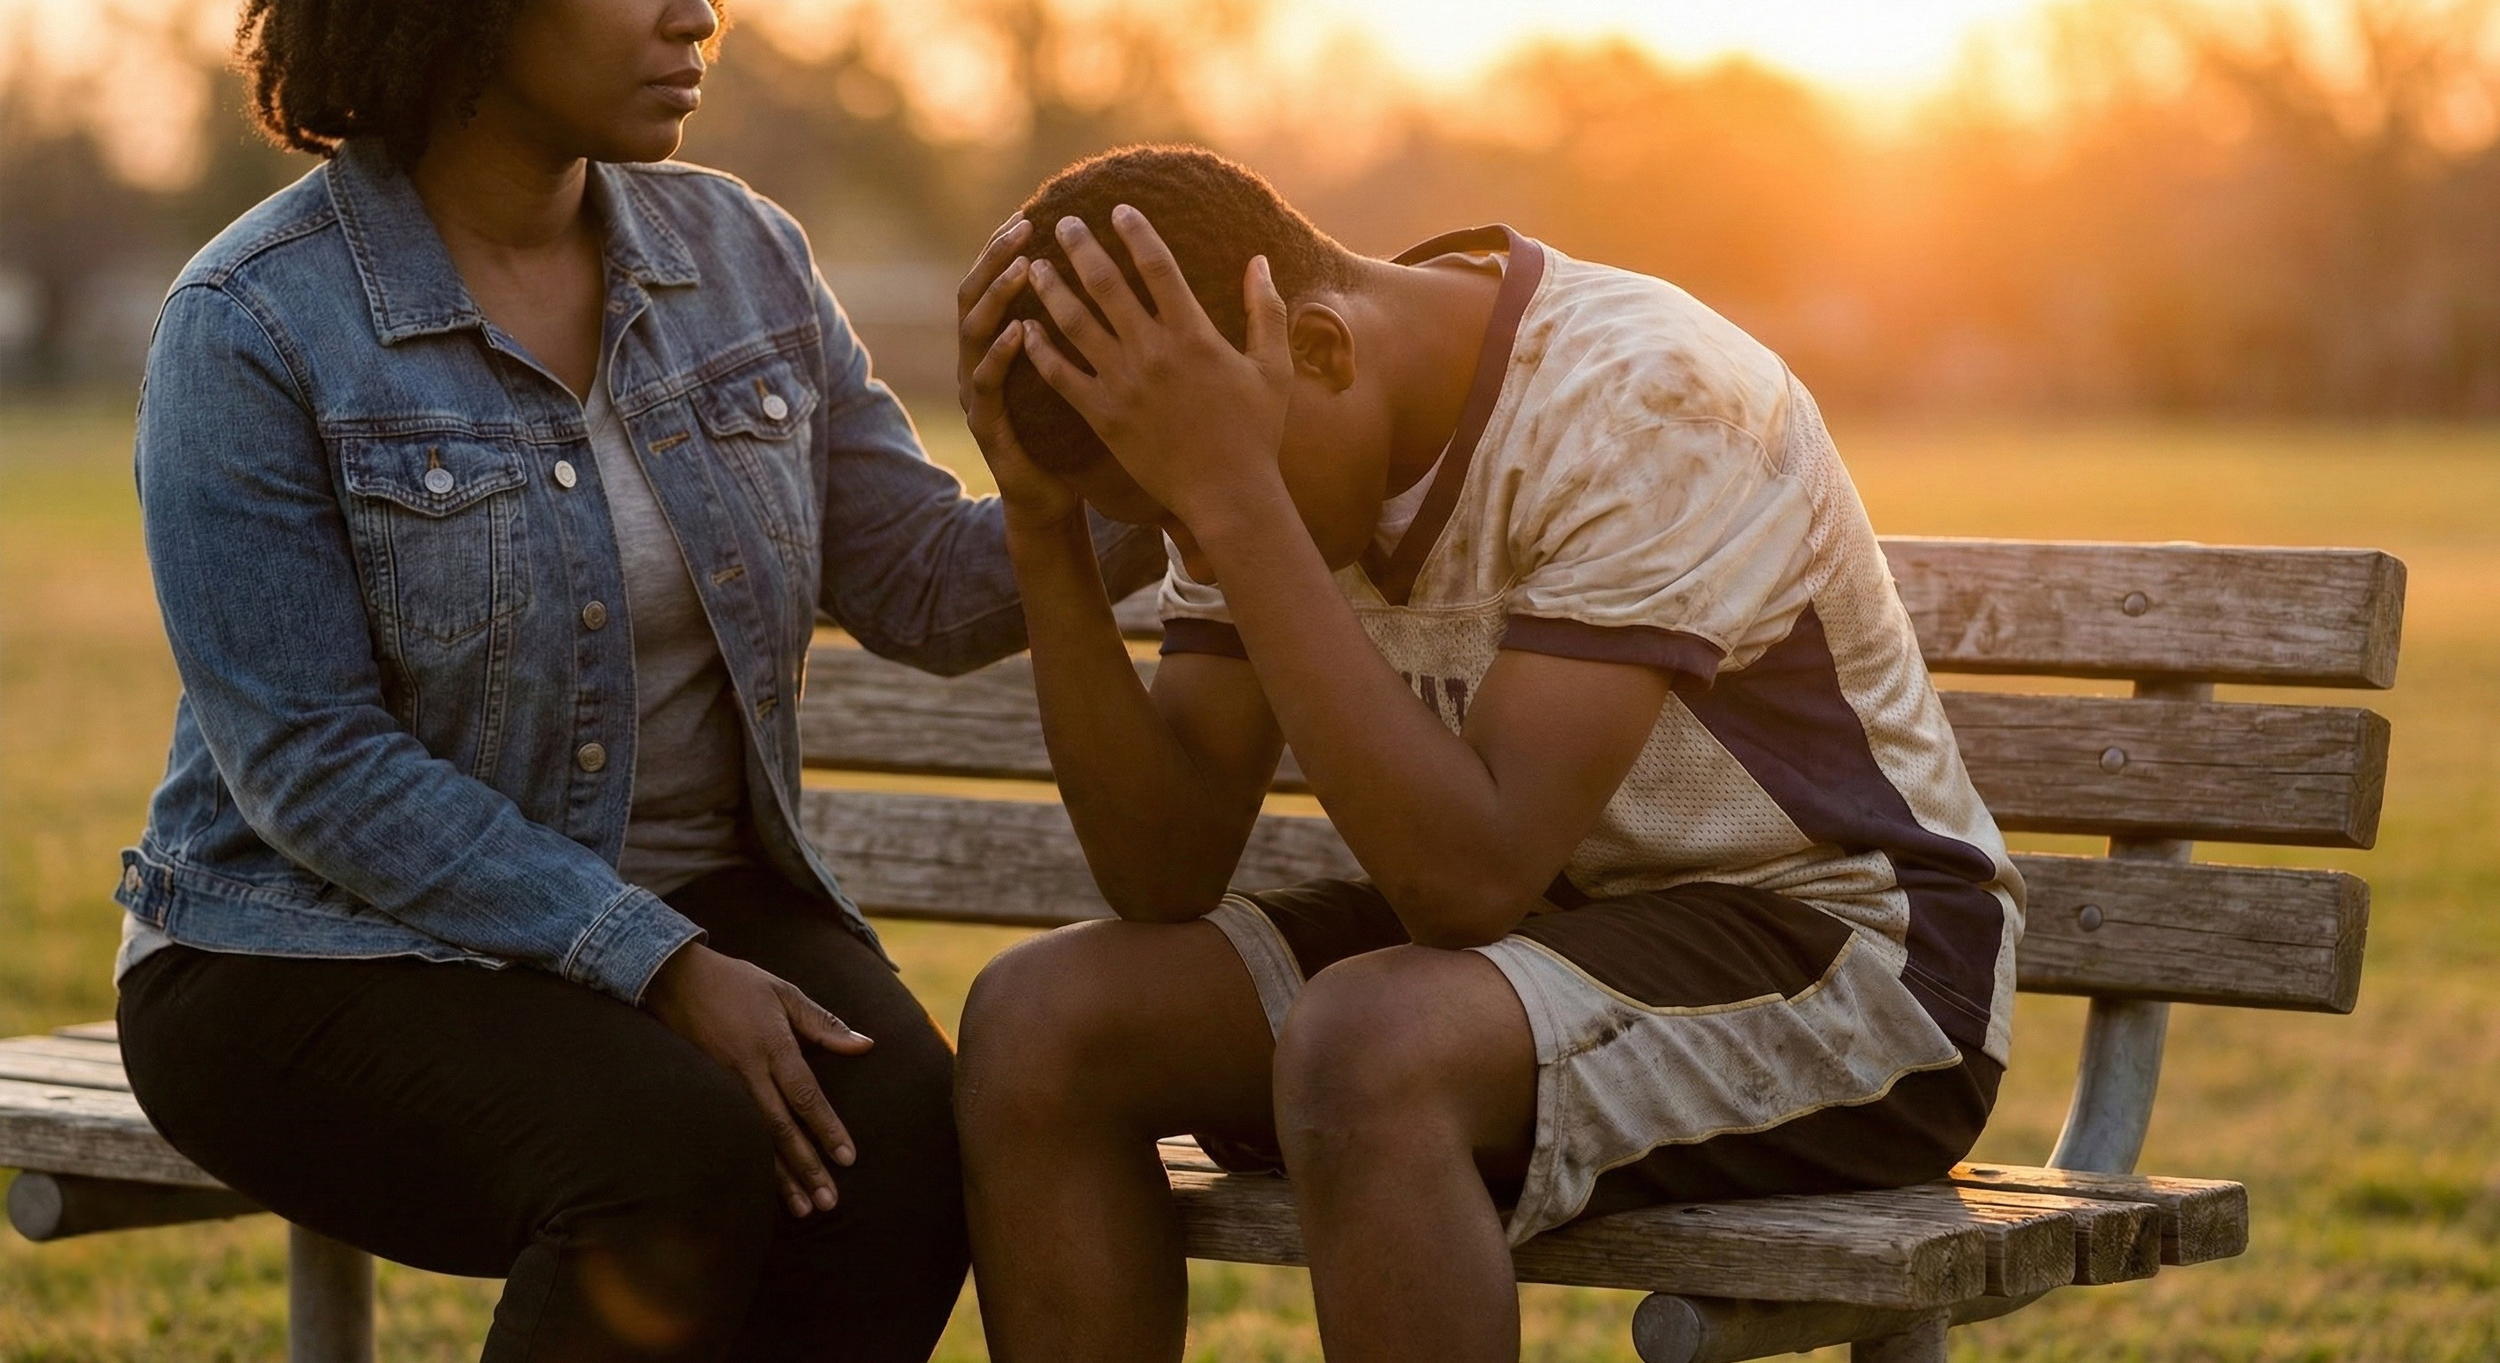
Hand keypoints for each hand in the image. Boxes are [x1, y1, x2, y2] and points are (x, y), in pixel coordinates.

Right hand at [642, 942, 873, 1216]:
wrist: (672, 979)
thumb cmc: (735, 983)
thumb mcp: (784, 993)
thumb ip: (824, 1023)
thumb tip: (866, 1045)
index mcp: (772, 1046)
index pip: (805, 1097)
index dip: (827, 1129)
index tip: (847, 1159)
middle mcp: (748, 1072)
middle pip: (782, 1130)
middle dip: (807, 1168)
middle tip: (828, 1202)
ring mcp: (723, 1086)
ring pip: (756, 1141)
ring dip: (781, 1178)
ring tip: (803, 1209)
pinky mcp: (705, 1094)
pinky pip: (733, 1135)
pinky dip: (751, 1164)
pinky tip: (764, 1188)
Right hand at [957, 216, 1081, 531]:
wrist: (1051, 498)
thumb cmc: (1072, 431)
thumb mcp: (1079, 370)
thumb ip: (1086, 324)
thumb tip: (1128, 278)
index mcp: (1004, 342)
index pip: (1000, 281)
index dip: (1009, 247)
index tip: (1034, 212)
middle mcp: (982, 360)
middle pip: (977, 294)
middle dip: (996, 258)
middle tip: (1023, 228)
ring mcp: (979, 393)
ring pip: (975, 332)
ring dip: (997, 297)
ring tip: (1021, 270)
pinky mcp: (988, 426)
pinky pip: (988, 385)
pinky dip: (999, 356)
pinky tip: (1019, 333)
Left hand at [1019, 207, 1293, 530]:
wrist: (1228, 494)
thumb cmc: (1256, 433)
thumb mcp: (1272, 368)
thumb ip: (1266, 311)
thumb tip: (1260, 262)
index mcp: (1193, 334)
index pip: (1157, 266)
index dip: (1135, 232)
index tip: (1118, 210)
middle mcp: (1152, 351)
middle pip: (1106, 284)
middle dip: (1081, 247)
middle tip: (1064, 223)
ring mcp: (1123, 383)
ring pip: (1075, 324)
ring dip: (1051, 290)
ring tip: (1034, 267)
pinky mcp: (1103, 416)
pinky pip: (1061, 376)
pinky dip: (1040, 350)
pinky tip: (1025, 329)